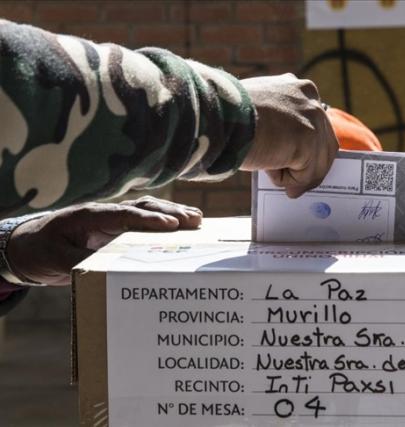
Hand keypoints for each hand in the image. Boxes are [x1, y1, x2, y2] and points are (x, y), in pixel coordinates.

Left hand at [6, 196, 201, 285]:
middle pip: (141, 207)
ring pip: (146, 209)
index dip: (148, 219)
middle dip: (169, 212)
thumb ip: (79, 261)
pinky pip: (144, 219)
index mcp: (89, 216)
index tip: (170, 224)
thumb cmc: (41, 250)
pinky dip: (165, 219)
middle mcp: (105, 212)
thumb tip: (107, 266)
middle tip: (193, 220)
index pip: (124, 214)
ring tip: (197, 219)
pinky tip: (183, 224)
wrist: (29, 245)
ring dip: (172, 212)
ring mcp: (112, 218)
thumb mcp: (55, 259)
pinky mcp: (116, 227)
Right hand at [240, 74, 338, 197]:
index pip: (316, 124)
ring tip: (282, 185)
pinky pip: (305, 174)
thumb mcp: (260, 111)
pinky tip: (269, 172)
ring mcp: (312, 120)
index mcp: (300, 89)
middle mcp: (311, 100)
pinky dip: (289, 181)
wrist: (218, 114)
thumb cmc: (229, 114)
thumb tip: (286, 150)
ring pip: (316, 162)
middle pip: (325, 144)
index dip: (309, 148)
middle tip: (296, 185)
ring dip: (298, 177)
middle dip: (311, 168)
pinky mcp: (308, 141)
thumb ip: (279, 123)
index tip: (298, 163)